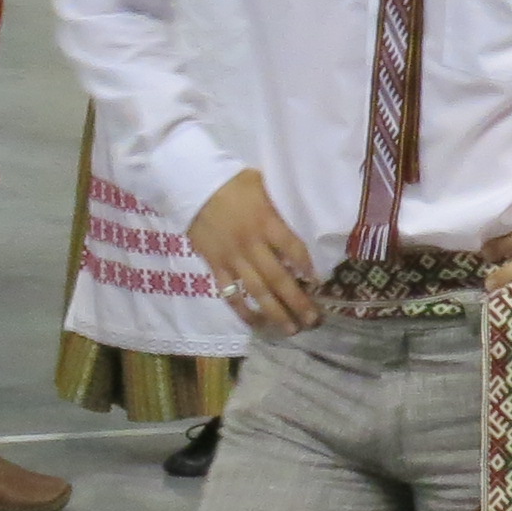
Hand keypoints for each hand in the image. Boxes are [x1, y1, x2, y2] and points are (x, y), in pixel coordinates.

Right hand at [188, 170, 321, 333]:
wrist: (192, 184)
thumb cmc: (231, 182)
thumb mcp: (262, 184)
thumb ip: (279, 204)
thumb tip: (303, 215)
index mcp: (266, 221)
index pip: (293, 248)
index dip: (308, 267)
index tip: (319, 282)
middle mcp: (252, 244)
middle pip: (278, 278)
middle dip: (298, 301)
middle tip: (313, 320)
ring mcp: (232, 258)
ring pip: (257, 291)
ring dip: (275, 312)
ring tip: (291, 329)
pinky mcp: (215, 266)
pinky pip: (230, 293)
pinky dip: (243, 310)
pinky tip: (257, 323)